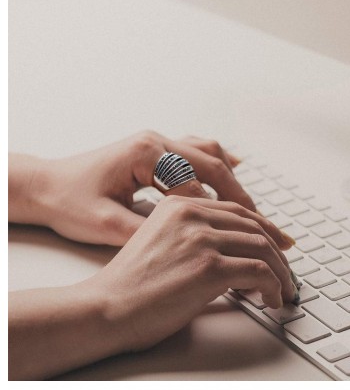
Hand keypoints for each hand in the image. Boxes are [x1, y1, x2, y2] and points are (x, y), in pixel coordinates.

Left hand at [15, 131, 275, 245]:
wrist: (46, 186)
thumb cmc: (69, 201)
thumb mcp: (106, 224)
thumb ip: (148, 232)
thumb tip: (188, 247)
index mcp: (146, 153)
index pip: (197, 183)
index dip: (222, 212)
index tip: (244, 234)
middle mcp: (156, 141)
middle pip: (211, 163)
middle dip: (239, 194)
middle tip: (263, 221)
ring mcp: (156, 143)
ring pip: (208, 153)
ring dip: (231, 179)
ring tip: (251, 207)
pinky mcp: (155, 151)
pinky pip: (195, 150)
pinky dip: (217, 163)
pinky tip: (234, 170)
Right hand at [90, 196, 296, 352]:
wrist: (107, 306)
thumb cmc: (130, 283)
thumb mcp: (160, 241)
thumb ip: (192, 235)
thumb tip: (233, 252)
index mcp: (179, 205)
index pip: (237, 211)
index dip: (264, 228)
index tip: (279, 244)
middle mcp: (191, 214)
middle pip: (254, 226)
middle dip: (278, 251)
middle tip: (287, 271)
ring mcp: (201, 238)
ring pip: (262, 247)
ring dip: (281, 271)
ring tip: (284, 289)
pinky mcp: (208, 267)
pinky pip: (259, 272)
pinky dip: (274, 286)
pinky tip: (272, 299)